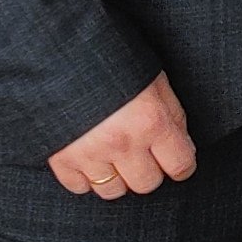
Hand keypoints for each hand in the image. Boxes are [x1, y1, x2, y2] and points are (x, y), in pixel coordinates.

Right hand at [49, 72, 194, 196]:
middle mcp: (123, 143)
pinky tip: (88, 160)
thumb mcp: (153, 78)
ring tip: (113, 158)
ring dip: (117, 178)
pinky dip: (84, 178)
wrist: (58, 50)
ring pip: (113, 191)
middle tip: (142, 155)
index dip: (181, 166)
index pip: (180, 165)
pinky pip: (78, 187)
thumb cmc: (111, 58)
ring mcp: (89, 153)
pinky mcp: (59, 158)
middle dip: (148, 171)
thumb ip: (171, 114)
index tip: (176, 162)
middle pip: (146, 183)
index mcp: (151, 120)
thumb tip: (184, 146)